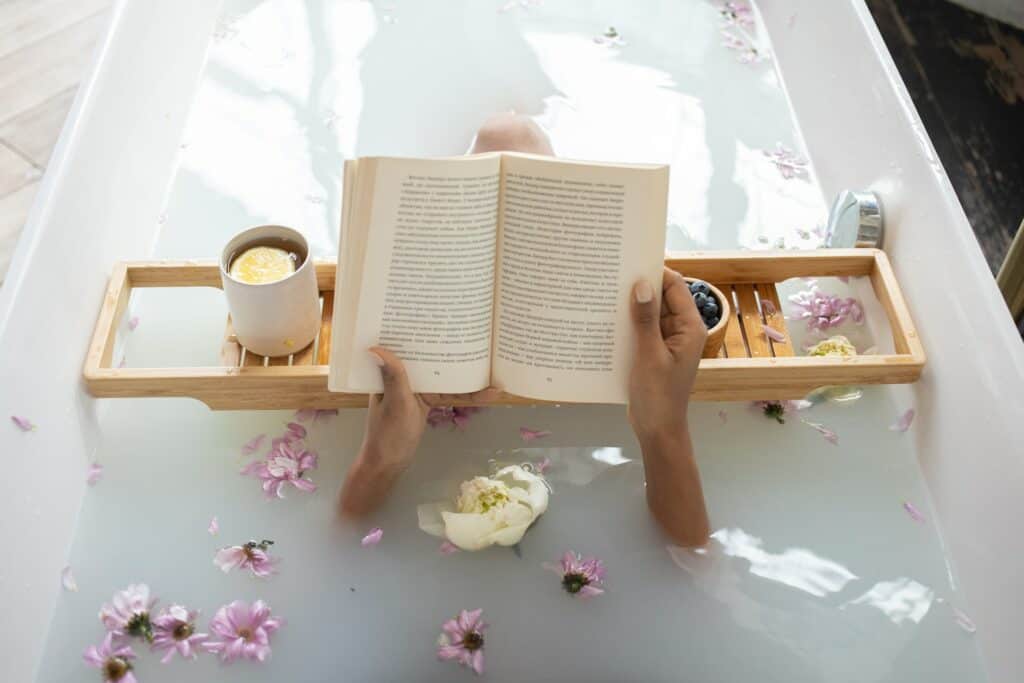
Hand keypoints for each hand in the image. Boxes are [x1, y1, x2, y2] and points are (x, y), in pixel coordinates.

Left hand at [338, 347, 498, 516]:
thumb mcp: (395, 403)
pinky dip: (467, 394)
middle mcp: (404, 376)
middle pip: (432, 359)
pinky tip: (489, 394)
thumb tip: (377, 347)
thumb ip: (393, 377)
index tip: (445, 321)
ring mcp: (417, 389)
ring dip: (466, 374)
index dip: (426, 334)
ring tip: (493, 367)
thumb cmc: (389, 434)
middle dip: (454, 350)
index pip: (410, 348)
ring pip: (444, 376)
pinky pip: (449, 393)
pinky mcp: (427, 401)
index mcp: (390, 372)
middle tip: (480, 338)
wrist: (389, 464)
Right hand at [627, 268, 709, 546]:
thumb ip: (644, 320)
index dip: (654, 271)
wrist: (658, 430)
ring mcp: (667, 342)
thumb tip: (641, 285)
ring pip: (649, 313)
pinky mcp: (654, 352)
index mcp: (689, 327)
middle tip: (610, 273)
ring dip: (630, 306)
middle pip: (661, 297)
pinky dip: (628, 324)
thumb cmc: (658, 395)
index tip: (629, 259)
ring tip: (603, 292)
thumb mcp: (649, 356)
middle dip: (638, 287)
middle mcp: (681, 330)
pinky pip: (642, 330)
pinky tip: (605, 320)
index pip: (674, 286)